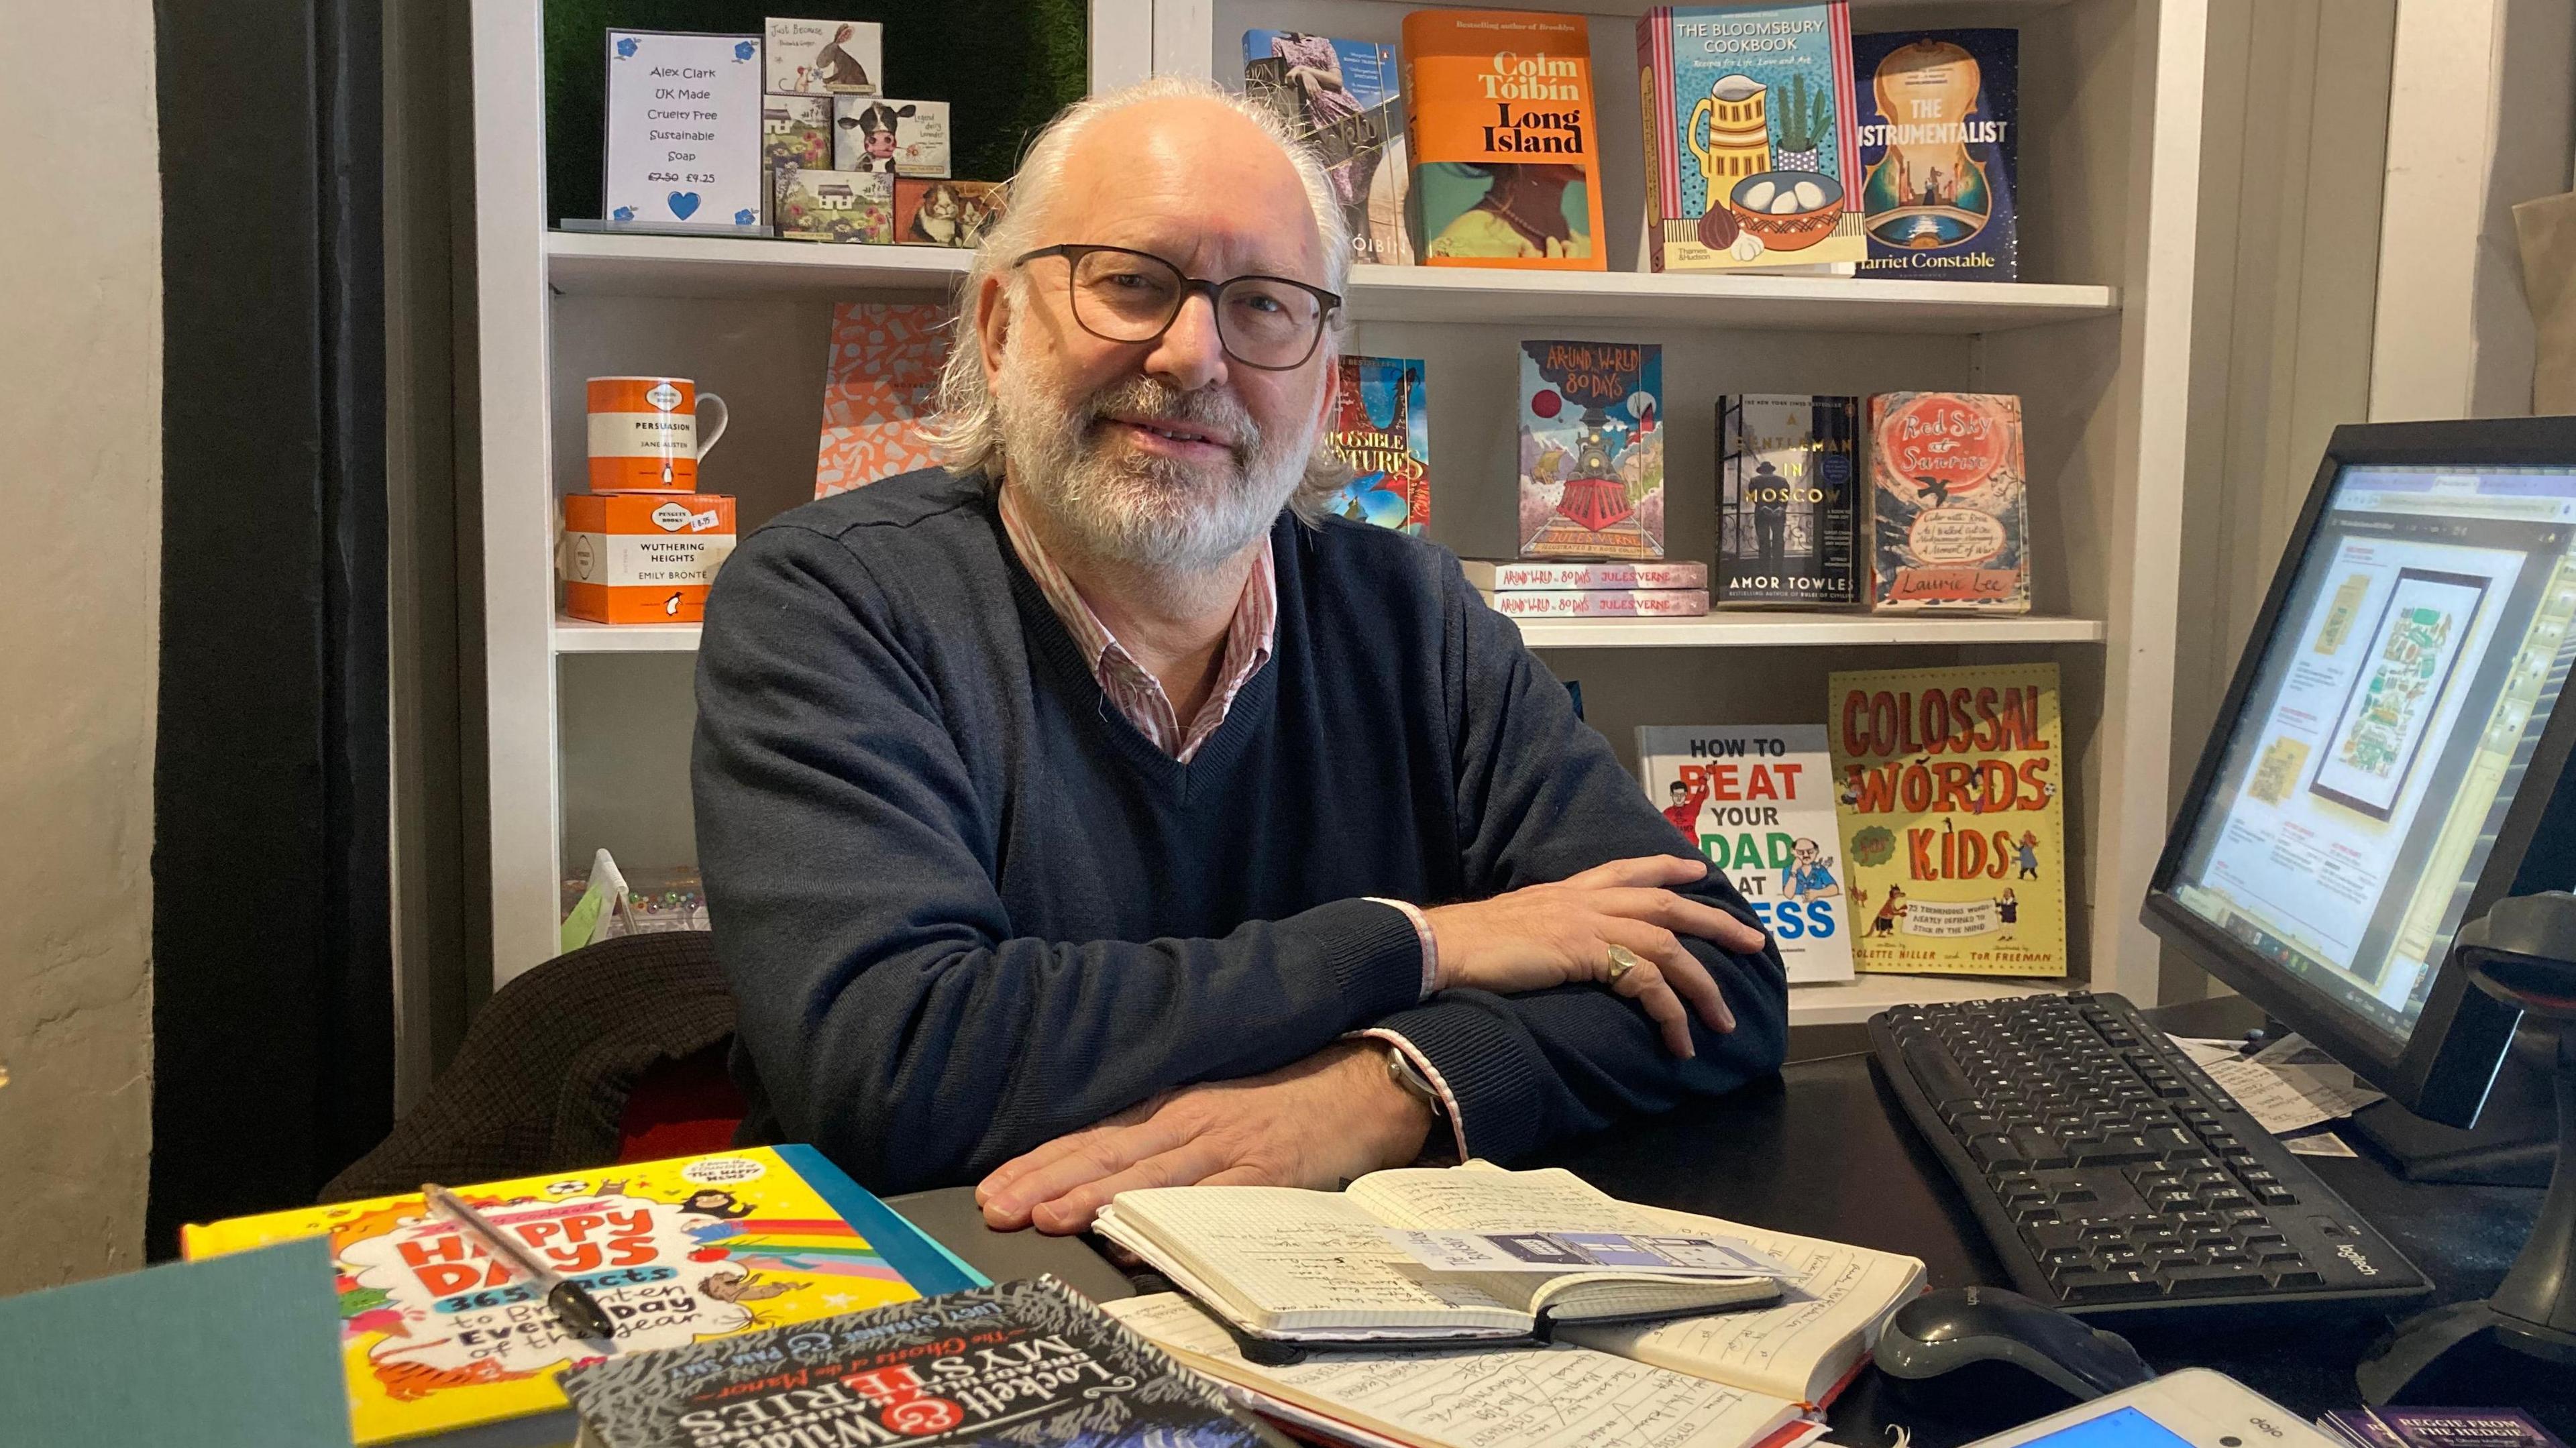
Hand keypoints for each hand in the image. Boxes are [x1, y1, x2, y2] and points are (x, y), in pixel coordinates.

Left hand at [975, 1042, 1432, 1233]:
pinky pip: (1211, 1201)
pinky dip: (1171, 1218)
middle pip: (1105, 1154)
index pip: (1091, 1137)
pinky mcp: (1266, 1173)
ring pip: (1145, 1175)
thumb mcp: (1211, 1111)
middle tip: (995, 1208)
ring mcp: (1227, 1148)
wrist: (1362, 1084)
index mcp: (1172, 1107)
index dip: (1039, 1163)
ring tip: (1044, 1218)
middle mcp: (1189, 1122)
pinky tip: (1136, 1236)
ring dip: (1091, 1197)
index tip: (993, 1186)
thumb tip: (1098, 1186)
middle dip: (1045, 1181)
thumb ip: (1160, 1148)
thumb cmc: (1281, 1103)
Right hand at [1425, 855, 1761, 1057]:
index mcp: (1570, 891)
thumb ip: (1550, 932)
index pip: (1630, 869)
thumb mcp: (1520, 927)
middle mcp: (1586, 899)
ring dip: (1703, 986)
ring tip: (1724, 1021)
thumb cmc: (1472, 945)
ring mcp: (1589, 922)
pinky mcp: (1587, 952)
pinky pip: (1647, 983)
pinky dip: (1671, 1013)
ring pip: (1668, 945)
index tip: (1700, 872)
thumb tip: (1560, 951)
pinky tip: (1679, 1041)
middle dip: (1716, 922)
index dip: (1669, 868)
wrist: (1444, 946)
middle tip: (1754, 943)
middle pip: (1668, 903)